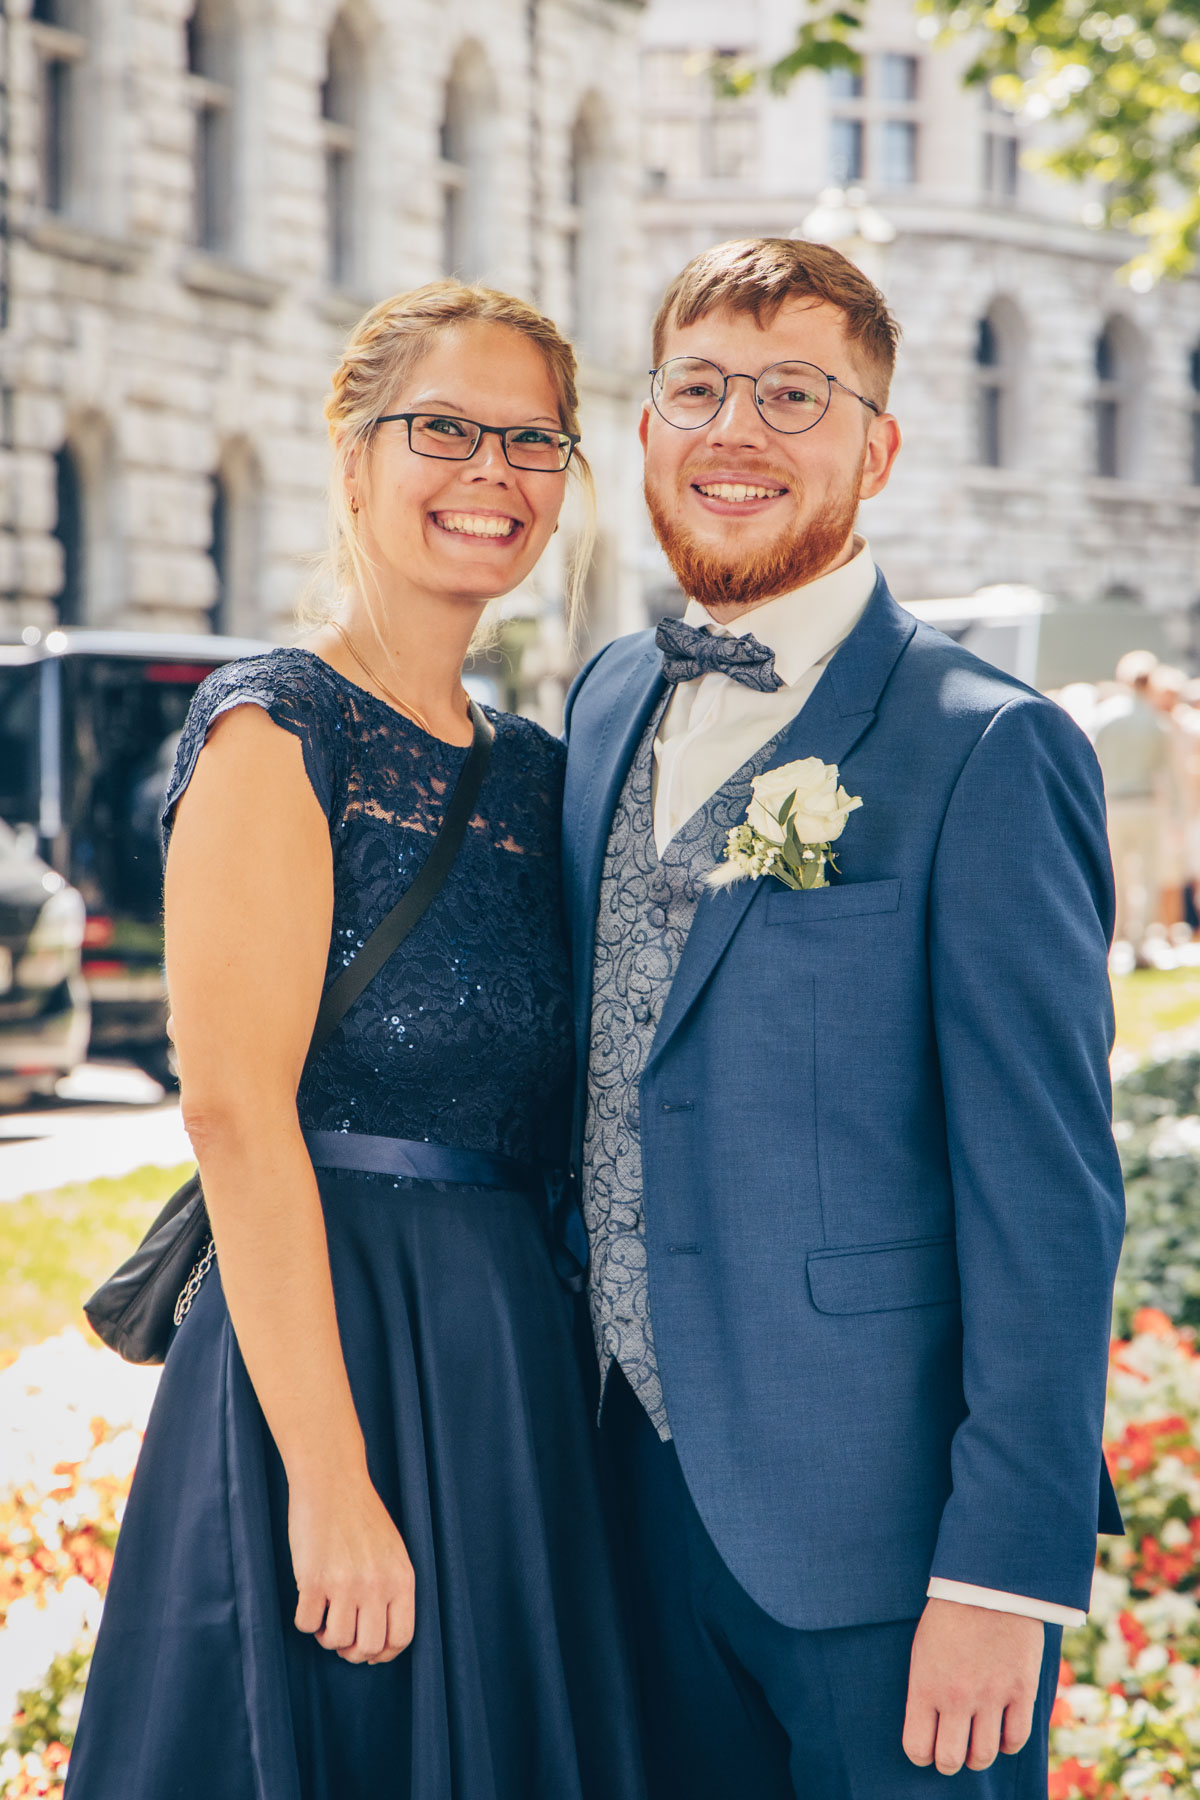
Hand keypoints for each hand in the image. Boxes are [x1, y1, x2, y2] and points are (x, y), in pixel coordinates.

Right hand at [289, 1478, 415, 1664]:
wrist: (332, 1481)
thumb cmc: (361, 1516)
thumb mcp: (392, 1551)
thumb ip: (391, 1590)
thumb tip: (380, 1642)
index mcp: (402, 1578)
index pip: (401, 1638)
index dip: (383, 1653)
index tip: (369, 1650)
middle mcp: (377, 1585)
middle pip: (368, 1647)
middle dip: (352, 1650)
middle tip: (342, 1635)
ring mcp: (345, 1584)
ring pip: (336, 1641)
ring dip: (327, 1635)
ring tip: (326, 1614)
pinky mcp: (313, 1581)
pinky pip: (307, 1624)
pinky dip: (306, 1620)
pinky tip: (309, 1599)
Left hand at [903, 1598, 1043, 1774]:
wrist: (988, 1582)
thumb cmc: (949, 1615)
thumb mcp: (922, 1650)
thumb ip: (925, 1692)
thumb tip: (928, 1730)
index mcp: (925, 1685)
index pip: (917, 1747)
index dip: (922, 1755)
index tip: (927, 1749)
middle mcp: (957, 1696)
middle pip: (951, 1759)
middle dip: (949, 1762)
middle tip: (952, 1752)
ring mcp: (991, 1695)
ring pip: (984, 1756)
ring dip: (978, 1756)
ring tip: (976, 1745)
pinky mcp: (1021, 1690)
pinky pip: (1016, 1739)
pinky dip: (1008, 1744)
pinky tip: (1002, 1733)